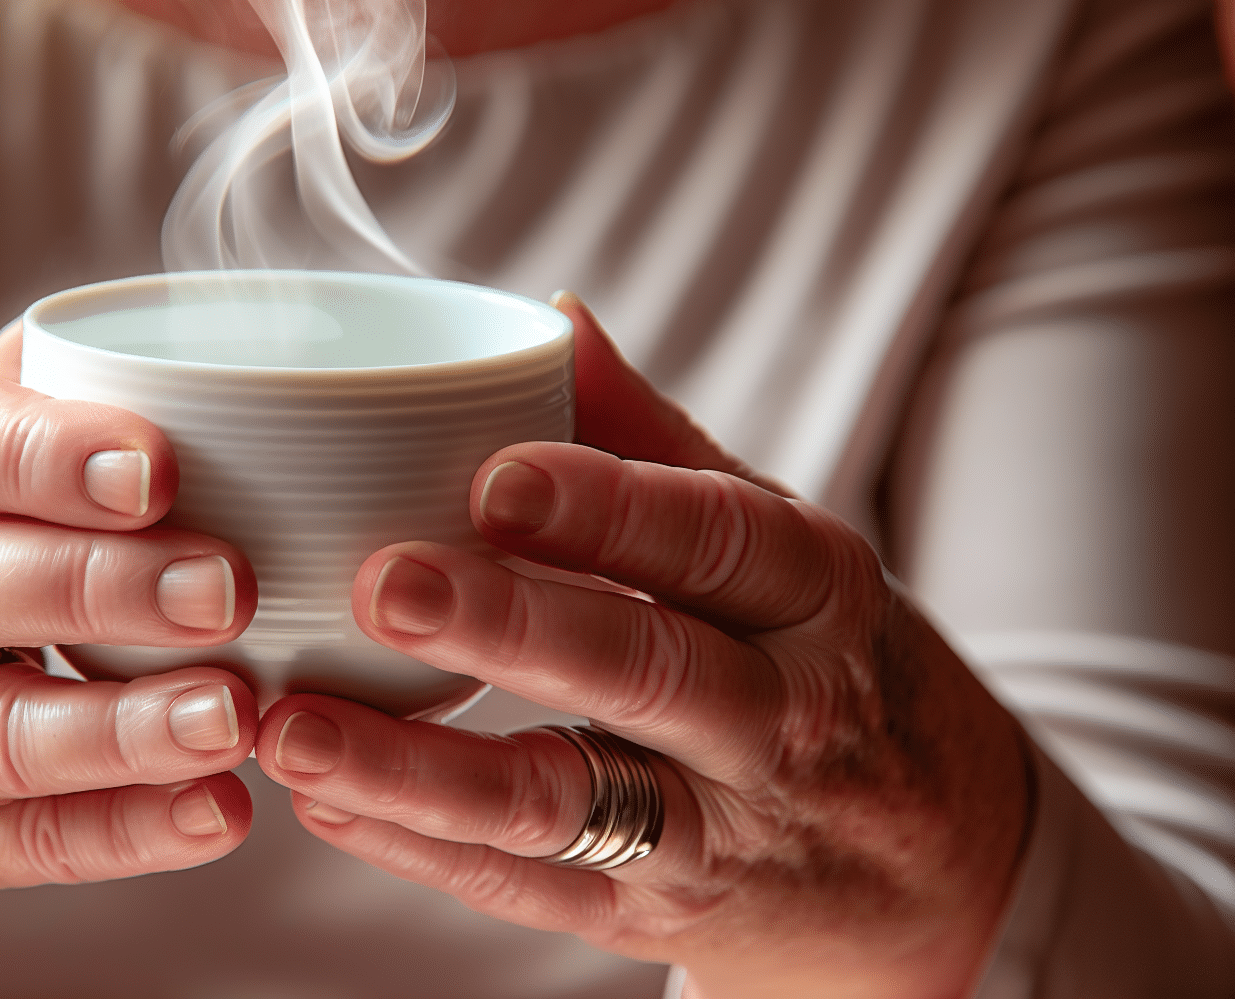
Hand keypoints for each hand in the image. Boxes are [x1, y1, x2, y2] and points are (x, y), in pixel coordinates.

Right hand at [0, 324, 257, 997]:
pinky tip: (221, 812)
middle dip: (93, 588)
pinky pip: (19, 845)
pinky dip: (126, 834)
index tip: (159, 465)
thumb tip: (211, 334)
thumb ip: (54, 382)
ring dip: (119, 730)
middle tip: (230, 586)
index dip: (38, 457)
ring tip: (235, 714)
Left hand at [255, 296, 1029, 998]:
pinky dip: (421, 850)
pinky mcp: (660, 916)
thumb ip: (658, 444)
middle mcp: (778, 714)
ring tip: (294, 729)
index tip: (491, 476)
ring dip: (420, 771)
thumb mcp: (784, 552)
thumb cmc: (827, 668)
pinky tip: (324, 802)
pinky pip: (533, 889)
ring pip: (567, 802)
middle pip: (643, 670)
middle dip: (507, 628)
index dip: (607, 509)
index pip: (717, 541)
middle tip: (379, 584)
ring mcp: (721, 828)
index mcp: (813, 592)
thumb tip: (554, 317)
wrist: (940, 872)